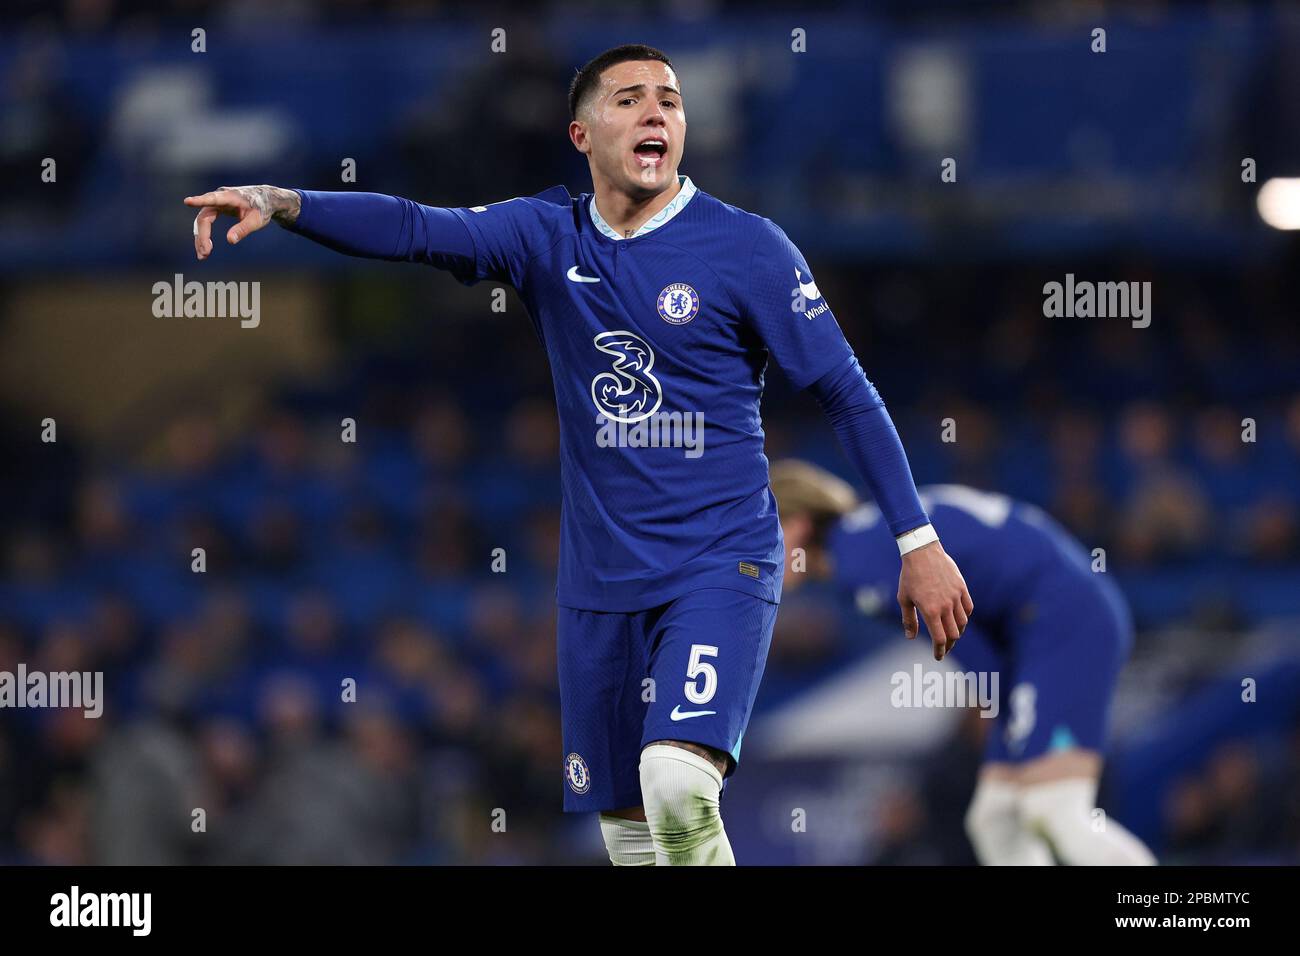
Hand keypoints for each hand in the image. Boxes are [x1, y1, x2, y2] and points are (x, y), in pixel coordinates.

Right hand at [183, 185, 300, 259]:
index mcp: (230, 197)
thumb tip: (230, 241)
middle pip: (204, 217)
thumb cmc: (262, 208)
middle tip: (205, 254)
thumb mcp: (256, 221)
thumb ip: (243, 229)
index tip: (187, 201)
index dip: (199, 201)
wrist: (265, 199)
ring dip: (201, 238)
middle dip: (202, 236)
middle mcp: (219, 197)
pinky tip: (205, 249)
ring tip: (203, 256)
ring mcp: (216, 203)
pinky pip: (205, 222)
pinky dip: (204, 235)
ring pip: (202, 221)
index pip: (212, 199)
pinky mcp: (216, 208)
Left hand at [897, 540, 972, 660]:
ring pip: (963, 623)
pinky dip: (965, 617)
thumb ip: (908, 620)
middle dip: (949, 645)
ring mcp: (956, 596)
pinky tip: (959, 620)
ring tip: (951, 635)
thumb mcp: (904, 599)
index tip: (938, 656)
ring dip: (958, 632)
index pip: (940, 639)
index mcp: (930, 611)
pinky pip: (968, 608)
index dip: (940, 651)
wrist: (922, 552)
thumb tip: (911, 637)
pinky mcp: (962, 588)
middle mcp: (946, 606)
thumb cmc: (909, 576)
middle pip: (953, 634)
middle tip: (944, 648)